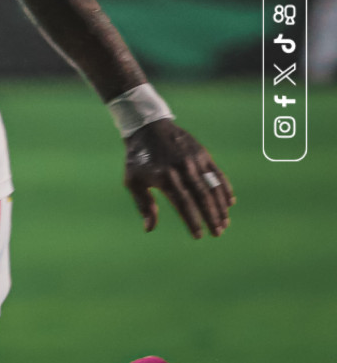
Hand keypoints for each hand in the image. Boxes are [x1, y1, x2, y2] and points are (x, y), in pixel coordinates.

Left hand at [125, 119, 233, 237]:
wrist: (147, 127)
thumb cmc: (138, 158)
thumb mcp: (132, 180)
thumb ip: (144, 204)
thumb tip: (150, 228)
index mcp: (164, 177)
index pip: (182, 203)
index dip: (192, 220)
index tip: (198, 235)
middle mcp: (181, 169)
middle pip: (201, 197)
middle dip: (211, 217)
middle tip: (217, 233)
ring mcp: (194, 160)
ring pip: (212, 187)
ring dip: (220, 206)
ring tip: (224, 223)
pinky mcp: (202, 154)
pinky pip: (217, 174)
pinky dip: (225, 188)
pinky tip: (229, 202)